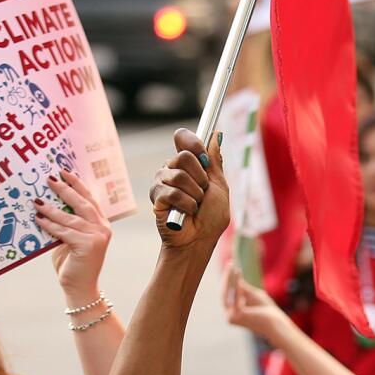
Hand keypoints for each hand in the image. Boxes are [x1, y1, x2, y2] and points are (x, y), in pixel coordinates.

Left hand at [35, 169, 111, 300]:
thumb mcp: (69, 238)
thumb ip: (65, 223)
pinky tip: (38, 219)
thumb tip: (46, 203)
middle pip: (82, 203)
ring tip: (37, 200)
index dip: (78, 184)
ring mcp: (97, 237)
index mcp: (101, 224)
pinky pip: (64, 232)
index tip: (64, 171)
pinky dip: (50, 225)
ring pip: (71, 218)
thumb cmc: (72, 263)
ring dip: (52, 208)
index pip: (90, 199)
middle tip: (50, 178)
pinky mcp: (88, 246)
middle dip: (66, 189)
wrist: (80, 288)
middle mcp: (102, 228)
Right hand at [150, 128, 228, 249]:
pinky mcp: (156, 196)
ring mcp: (161, 181)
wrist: (200, 240)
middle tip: (202, 193)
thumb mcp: (219, 186)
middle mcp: (171, 169)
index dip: (194, 144)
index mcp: (188, 164)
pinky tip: (186, 212)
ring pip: (180, 175)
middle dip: (200, 178)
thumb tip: (216, 134)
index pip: (183, 138)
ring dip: (195, 194)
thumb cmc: (211, 217)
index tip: (205, 160)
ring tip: (195, 205)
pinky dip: (186, 205)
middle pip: (184, 156)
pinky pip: (172, 192)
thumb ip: (214, 161)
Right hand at [223, 268, 288, 342]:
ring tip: (232, 267)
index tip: (231, 266)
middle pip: (224, 293)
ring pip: (227, 294)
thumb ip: (243, 288)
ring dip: (229, 279)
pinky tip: (238, 274)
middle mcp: (228, 315)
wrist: (276, 324)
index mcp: (231, 312)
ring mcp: (231, 316)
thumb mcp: (253, 295)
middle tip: (230, 264)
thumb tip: (234, 276)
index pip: (226, 293)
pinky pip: (235, 297)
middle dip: (226, 277)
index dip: (227, 279)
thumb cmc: (266, 311)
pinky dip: (237, 286)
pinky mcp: (236, 316)